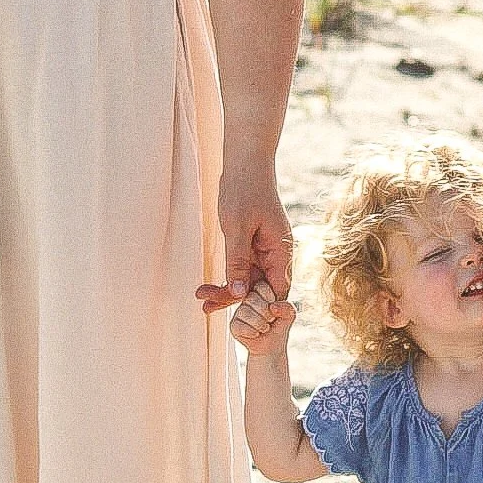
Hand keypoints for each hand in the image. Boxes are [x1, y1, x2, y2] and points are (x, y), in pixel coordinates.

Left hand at [198, 158, 294, 313]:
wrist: (245, 163)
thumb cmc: (244, 191)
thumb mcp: (237, 228)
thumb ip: (238, 262)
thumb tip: (239, 294)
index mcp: (281, 251)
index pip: (277, 291)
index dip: (261, 308)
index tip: (239, 319)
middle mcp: (276, 254)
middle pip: (260, 288)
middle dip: (235, 300)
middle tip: (207, 307)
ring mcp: (264, 250)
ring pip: (248, 281)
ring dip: (227, 290)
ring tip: (202, 300)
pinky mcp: (252, 246)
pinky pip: (242, 269)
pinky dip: (227, 278)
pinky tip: (208, 287)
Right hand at [230, 278, 296, 354]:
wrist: (272, 346)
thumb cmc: (279, 326)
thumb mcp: (289, 314)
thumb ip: (287, 307)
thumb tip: (272, 307)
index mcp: (259, 291)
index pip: (261, 287)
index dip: (271, 299)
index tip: (274, 308)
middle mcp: (246, 299)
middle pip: (251, 298)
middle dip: (266, 313)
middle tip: (270, 320)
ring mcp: (238, 312)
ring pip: (245, 312)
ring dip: (260, 324)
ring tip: (265, 327)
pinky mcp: (233, 325)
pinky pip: (240, 326)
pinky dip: (253, 332)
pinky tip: (256, 333)